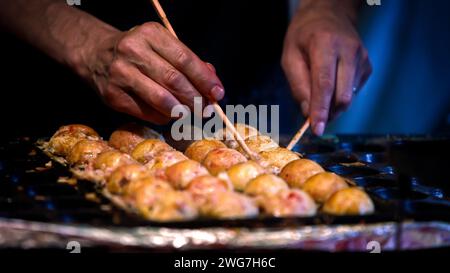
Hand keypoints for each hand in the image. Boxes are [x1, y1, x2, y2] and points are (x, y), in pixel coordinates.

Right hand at [80, 22, 223, 123]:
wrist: (95, 54)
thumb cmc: (138, 52)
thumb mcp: (161, 46)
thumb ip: (187, 61)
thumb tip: (212, 82)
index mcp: (151, 34)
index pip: (185, 59)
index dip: (205, 79)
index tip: (218, 93)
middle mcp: (133, 51)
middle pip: (174, 80)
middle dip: (196, 98)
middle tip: (207, 109)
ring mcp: (121, 74)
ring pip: (161, 98)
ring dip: (182, 110)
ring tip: (191, 113)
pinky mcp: (113, 95)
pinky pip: (146, 112)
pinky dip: (164, 116)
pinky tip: (171, 115)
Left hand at [282, 0, 371, 134]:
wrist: (329, 15)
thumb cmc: (304, 36)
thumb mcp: (290, 56)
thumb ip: (298, 85)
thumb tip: (307, 112)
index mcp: (326, 44)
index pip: (325, 84)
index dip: (320, 110)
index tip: (316, 129)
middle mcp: (349, 51)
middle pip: (341, 96)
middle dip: (327, 113)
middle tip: (313, 120)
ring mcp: (362, 58)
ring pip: (348, 97)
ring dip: (332, 107)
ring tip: (318, 98)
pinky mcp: (367, 66)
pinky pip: (353, 92)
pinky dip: (339, 97)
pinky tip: (331, 85)